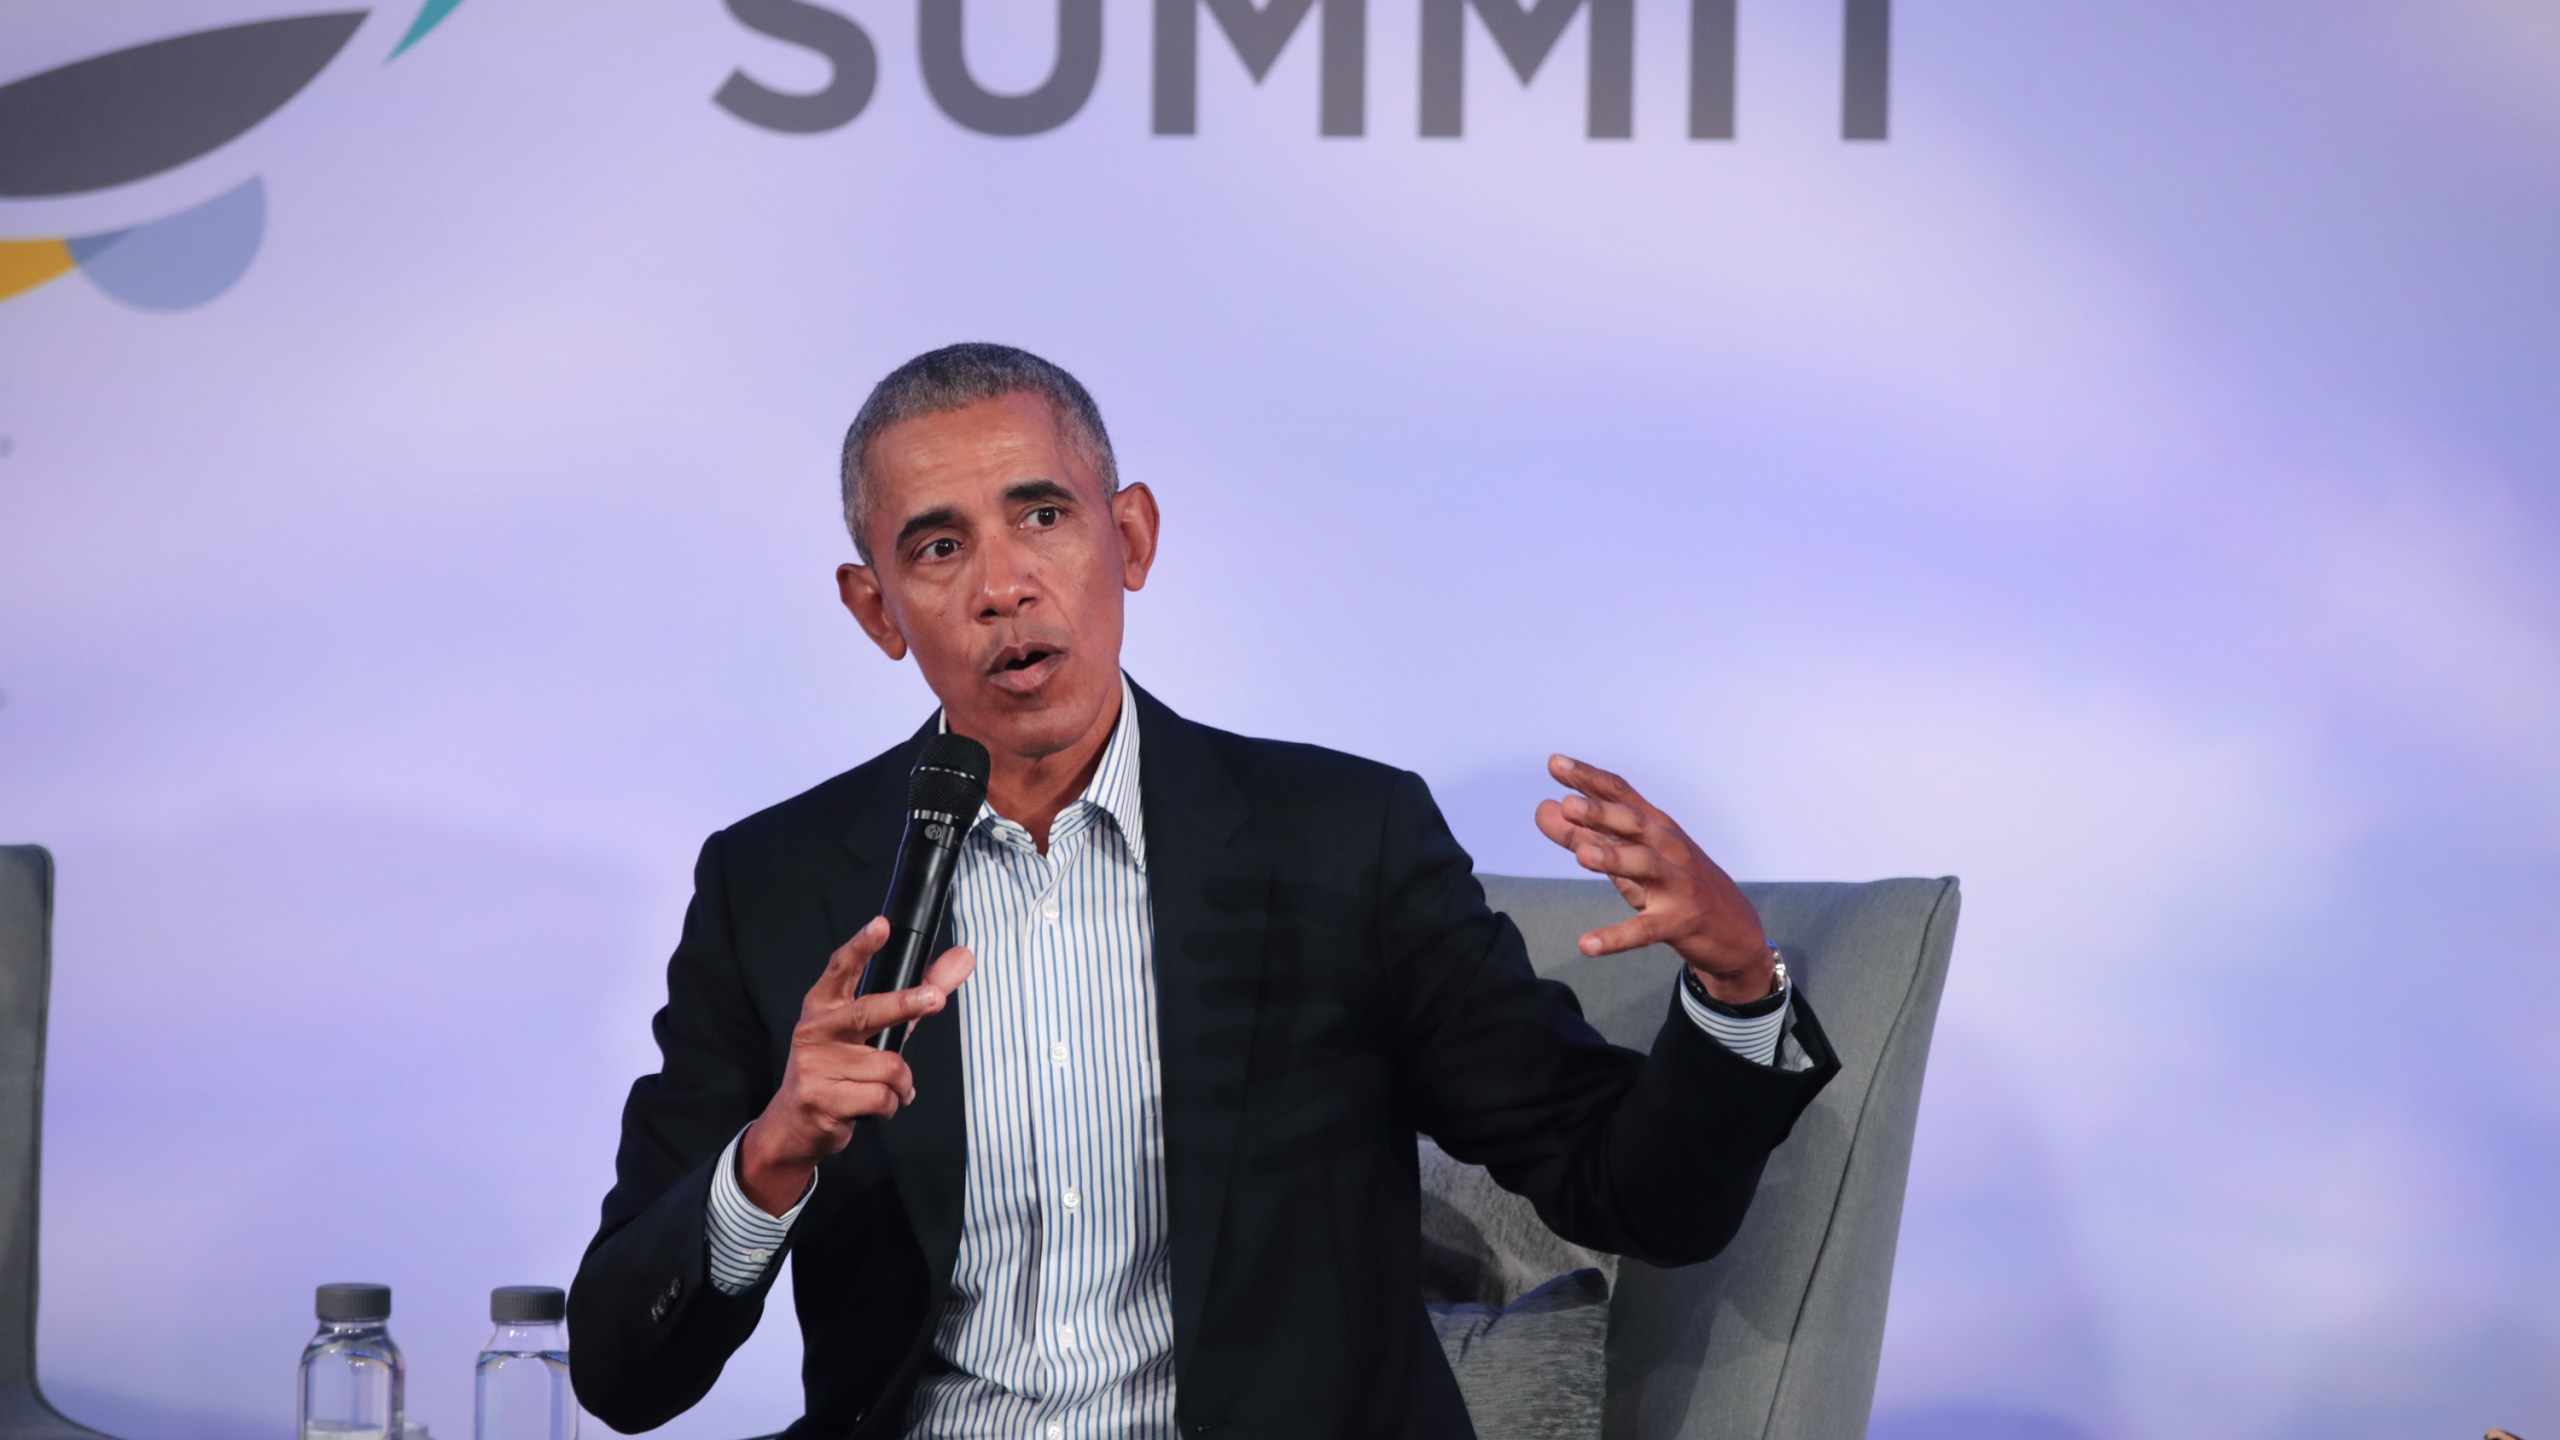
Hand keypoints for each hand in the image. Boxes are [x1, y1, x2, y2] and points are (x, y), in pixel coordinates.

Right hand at [737, 916, 976, 1214]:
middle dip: (906, 1005)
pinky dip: (891, 1104)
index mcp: (824, 1005)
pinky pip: (882, 1097)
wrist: (796, 1122)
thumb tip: (964, 957)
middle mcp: (816, 1030)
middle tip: (936, 999)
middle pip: (869, 1012)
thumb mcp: (875, 1028)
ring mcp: (816, 1065)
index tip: (881, 926)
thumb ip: (918, 992)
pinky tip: (876, 1105)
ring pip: (889, 1066)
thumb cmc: (841, 1067)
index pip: (842, 968)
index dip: (862, 946)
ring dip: (901, 1083)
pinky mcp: (822, 1098)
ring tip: (889, 1087)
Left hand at [1533, 754, 1774, 1004]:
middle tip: (1568, 804)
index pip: (1620, 794)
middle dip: (1602, 813)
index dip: (1589, 778)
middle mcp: (1668, 848)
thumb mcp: (1628, 857)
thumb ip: (1584, 834)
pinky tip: (1586, 945)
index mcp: (1655, 827)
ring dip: (1614, 859)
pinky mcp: (1679, 923)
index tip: (1555, 763)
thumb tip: (1542, 808)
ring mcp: (1677, 884)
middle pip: (1634, 824)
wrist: (1735, 931)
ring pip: (1645, 867)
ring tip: (1583, 856)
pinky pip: (1645, 930)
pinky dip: (1616, 938)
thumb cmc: (1673, 884)